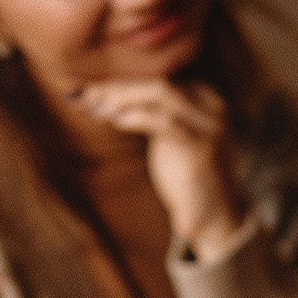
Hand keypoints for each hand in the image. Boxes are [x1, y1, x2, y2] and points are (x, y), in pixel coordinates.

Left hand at [71, 78, 242, 255]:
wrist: (215, 217)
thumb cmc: (188, 178)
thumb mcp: (171, 138)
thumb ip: (152, 115)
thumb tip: (105, 98)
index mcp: (205, 100)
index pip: (157, 80)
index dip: (119, 82)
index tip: (86, 92)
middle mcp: (211, 108)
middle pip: (157, 82)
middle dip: (116, 87)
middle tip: (82, 96)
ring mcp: (209, 127)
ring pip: (160, 93)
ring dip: (121, 98)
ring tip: (93, 107)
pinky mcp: (202, 148)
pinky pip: (164, 122)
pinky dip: (135, 117)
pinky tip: (114, 120)